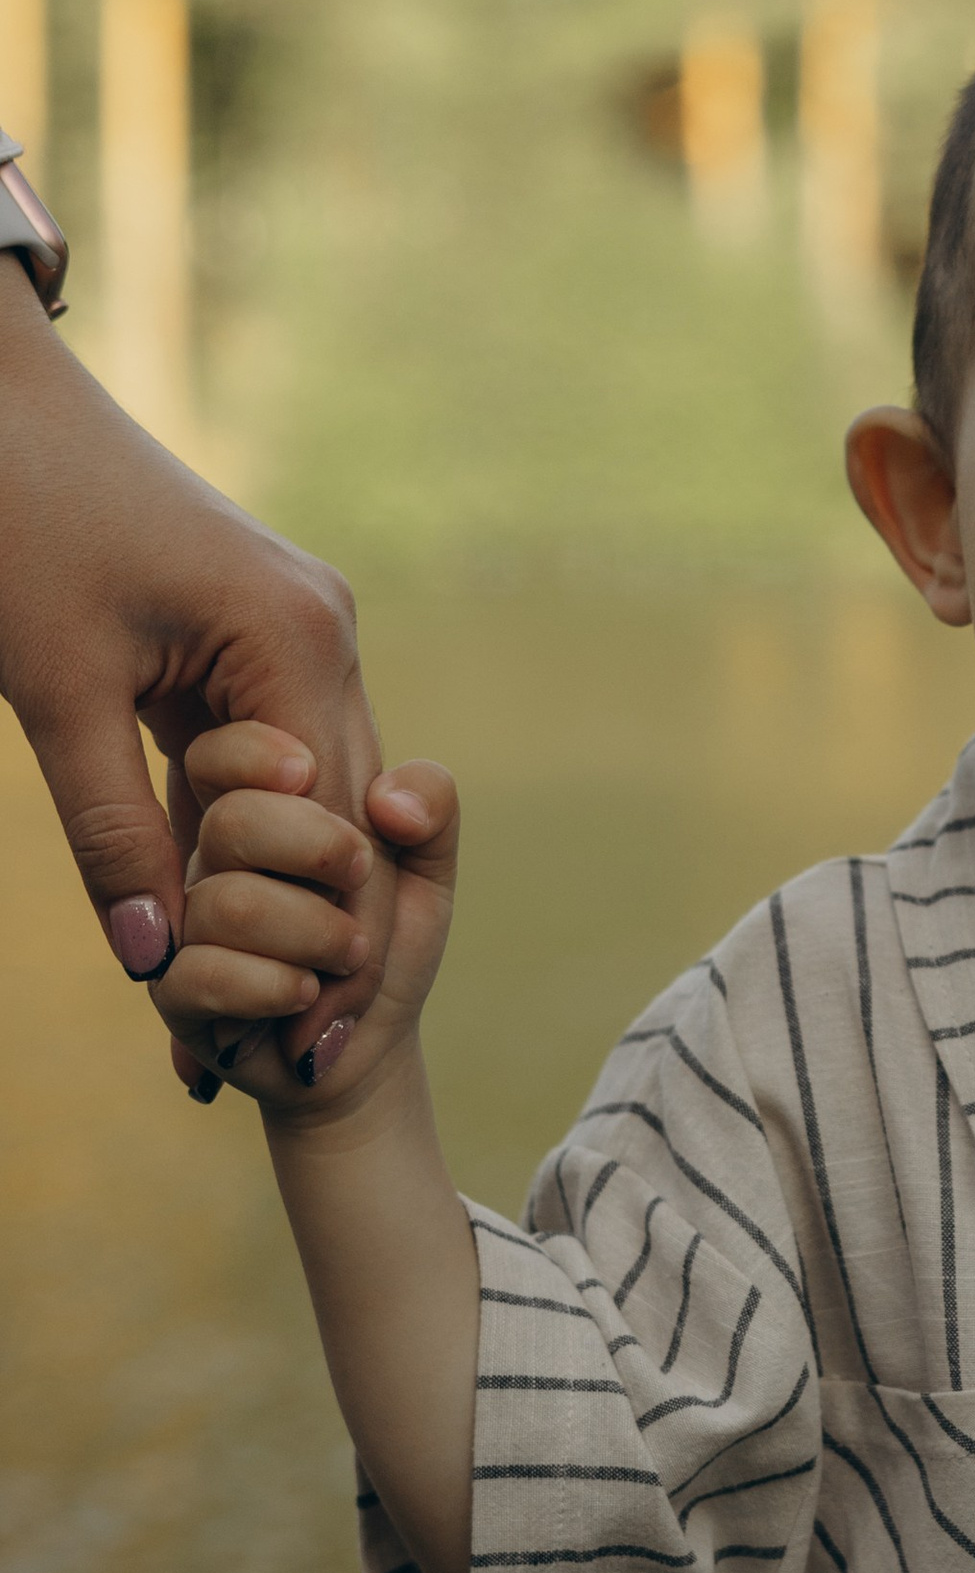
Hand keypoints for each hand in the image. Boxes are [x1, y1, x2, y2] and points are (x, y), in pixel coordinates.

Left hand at [0, 261, 394, 1048]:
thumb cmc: (17, 526)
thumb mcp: (55, 696)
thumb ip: (111, 834)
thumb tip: (152, 964)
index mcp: (294, 639)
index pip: (334, 821)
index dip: (317, 938)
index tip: (298, 1045)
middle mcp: (323, 627)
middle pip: (343, 807)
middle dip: (317, 924)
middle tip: (290, 1046)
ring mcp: (298, 617)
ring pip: (315, 778)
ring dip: (286, 874)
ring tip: (261, 989)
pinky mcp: (259, 616)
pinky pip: (274, 736)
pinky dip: (249, 814)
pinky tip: (220, 887)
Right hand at [153, 725, 459, 1115]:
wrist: (364, 1043)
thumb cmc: (387, 945)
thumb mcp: (427, 870)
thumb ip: (431, 805)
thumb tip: (388, 800)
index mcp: (252, 809)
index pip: (220, 752)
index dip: (270, 763)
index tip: (326, 787)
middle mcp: (205, 860)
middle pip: (232, 822)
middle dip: (321, 854)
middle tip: (359, 883)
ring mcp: (179, 925)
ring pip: (228, 904)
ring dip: (315, 937)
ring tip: (347, 959)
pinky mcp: (173, 992)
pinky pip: (201, 974)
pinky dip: (277, 989)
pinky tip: (306, 997)